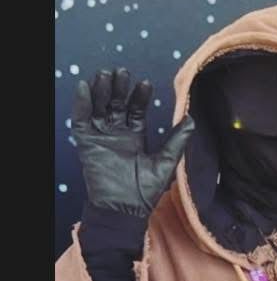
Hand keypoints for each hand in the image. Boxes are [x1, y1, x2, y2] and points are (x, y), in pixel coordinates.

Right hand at [72, 68, 193, 215]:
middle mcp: (117, 134)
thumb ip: (177, 140)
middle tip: (121, 71)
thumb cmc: (146, 190)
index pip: (136, 110)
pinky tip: (86, 88)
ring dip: (101, 91)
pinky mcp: (87, 144)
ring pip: (99, 108)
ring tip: (105, 74)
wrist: (126, 209)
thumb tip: (192, 119)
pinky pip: (81, 120)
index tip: (145, 83)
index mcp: (135, 136)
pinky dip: (82, 104)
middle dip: (118, 88)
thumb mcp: (166, 162)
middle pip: (116, 105)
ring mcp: (101, 137)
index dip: (139, 97)